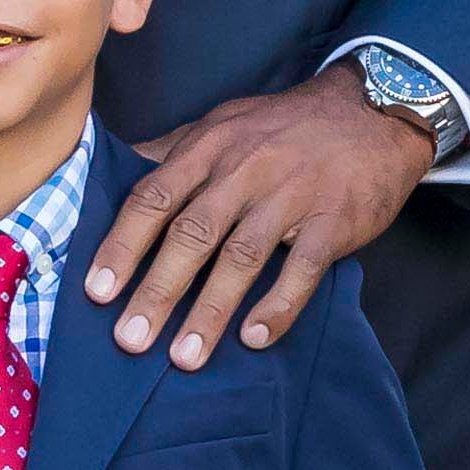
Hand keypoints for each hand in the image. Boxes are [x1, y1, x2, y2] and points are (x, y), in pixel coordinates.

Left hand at [82, 72, 432, 370]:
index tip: (96, 291)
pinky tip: (254, 338)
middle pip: (192, 234)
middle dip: (157, 290)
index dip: (123, 245)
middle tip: (130, 339)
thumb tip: (116, 171)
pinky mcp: (334, 220)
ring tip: (184, 358)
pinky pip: (303, 268)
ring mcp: (291, 195)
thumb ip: (173, 152)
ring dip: (210, 312)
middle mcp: (245, 170)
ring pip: (242, 257)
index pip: (154, 197)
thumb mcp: (224, 124)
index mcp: (210, 147)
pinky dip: (279, 305)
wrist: (373, 111)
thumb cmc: (285, 126)